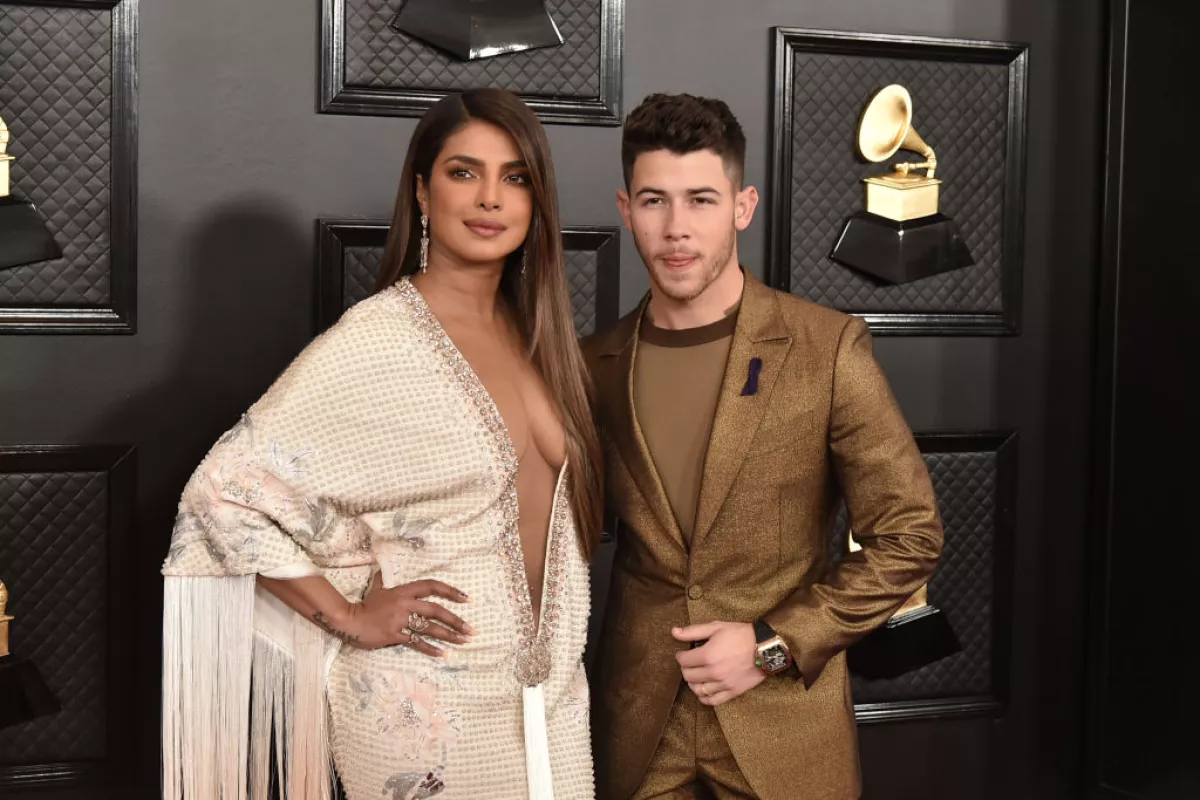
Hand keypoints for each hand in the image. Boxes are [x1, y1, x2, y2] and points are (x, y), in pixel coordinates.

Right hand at [344, 572, 475, 656]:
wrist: (349, 620)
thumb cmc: (365, 604)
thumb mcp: (377, 588)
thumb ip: (383, 578)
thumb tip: (381, 567)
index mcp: (404, 591)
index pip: (432, 586)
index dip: (451, 591)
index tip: (467, 599)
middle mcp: (406, 604)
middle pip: (437, 611)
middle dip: (456, 620)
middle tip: (471, 629)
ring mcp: (401, 620)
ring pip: (431, 628)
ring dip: (449, 635)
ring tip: (464, 641)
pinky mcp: (396, 635)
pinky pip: (417, 643)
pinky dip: (431, 649)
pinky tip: (443, 654)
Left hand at [672, 621, 763, 705]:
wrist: (765, 647)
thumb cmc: (741, 635)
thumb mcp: (716, 627)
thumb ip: (693, 631)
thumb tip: (674, 632)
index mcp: (707, 655)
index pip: (683, 661)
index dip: (680, 656)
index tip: (683, 653)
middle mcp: (713, 672)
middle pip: (688, 676)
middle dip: (686, 668)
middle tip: (690, 663)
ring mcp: (723, 684)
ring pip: (698, 690)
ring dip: (694, 683)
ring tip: (697, 675)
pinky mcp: (732, 692)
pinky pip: (712, 701)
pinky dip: (704, 697)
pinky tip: (704, 690)